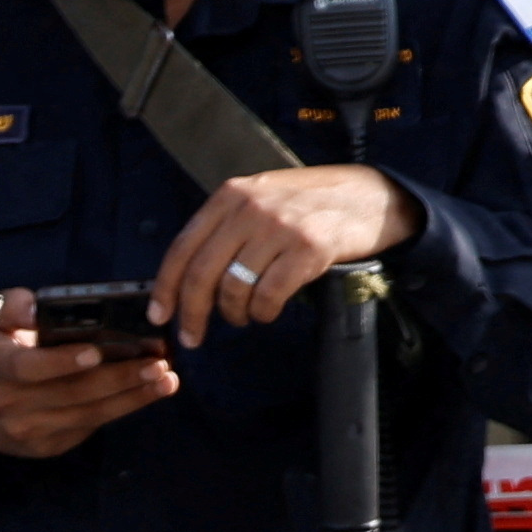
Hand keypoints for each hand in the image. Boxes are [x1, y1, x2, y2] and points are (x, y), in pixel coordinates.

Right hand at [0, 298, 183, 461]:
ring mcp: (28, 431)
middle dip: (119, 378)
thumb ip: (11, 307)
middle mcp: (9, 405)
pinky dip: (120, 410)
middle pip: (71, 393)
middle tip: (158, 363)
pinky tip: (145, 394)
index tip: (97, 352)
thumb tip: (35, 306)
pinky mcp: (46, 446)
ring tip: (165, 380)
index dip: (63, 362)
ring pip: (87, 414)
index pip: (28, 368)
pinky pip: (88, 428)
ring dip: (131, 397)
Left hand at [150, 161, 410, 345]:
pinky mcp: (309, 249)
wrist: (371, 196)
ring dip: (235, 313)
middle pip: (202, 274)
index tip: (160, 315)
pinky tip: (268, 310)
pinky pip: (269, 295)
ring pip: (235, 288)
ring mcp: (280, 228)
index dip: (166, 288)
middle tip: (193, 336)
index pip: (182, 247)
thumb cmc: (313, 202)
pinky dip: (264, 312)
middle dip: (192, 314)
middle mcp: (250, 208)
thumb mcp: (261, 197)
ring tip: (244, 314)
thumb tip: (189, 276)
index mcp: (231, 195)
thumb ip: (227, 225)